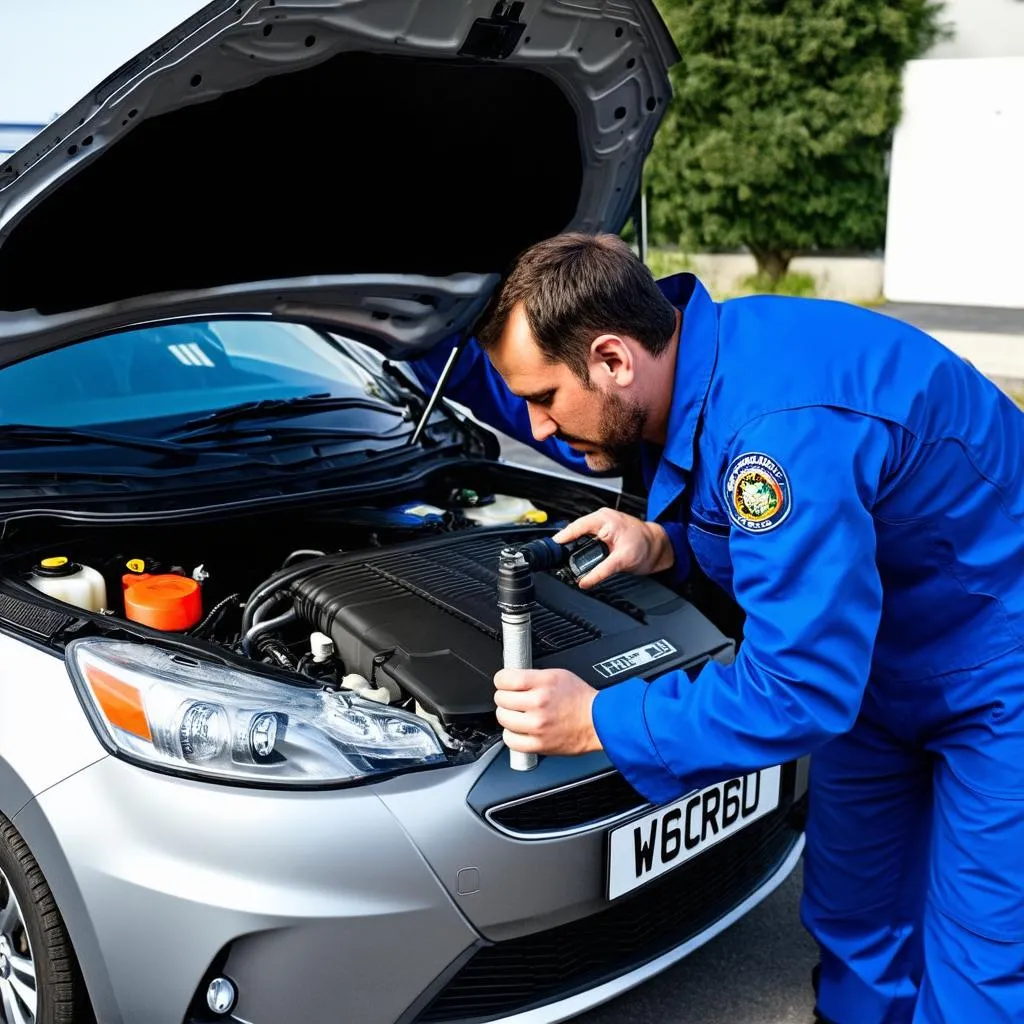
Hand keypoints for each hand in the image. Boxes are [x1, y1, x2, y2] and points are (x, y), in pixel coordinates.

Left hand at [494, 668, 602, 756]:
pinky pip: (511, 740)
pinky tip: (520, 730)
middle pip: (501, 699)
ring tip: (518, 714)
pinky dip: (512, 735)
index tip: (504, 683)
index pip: (505, 679)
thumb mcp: (557, 674)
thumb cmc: (580, 699)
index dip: (502, 680)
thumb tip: (511, 678)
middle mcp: (539, 703)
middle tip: (514, 699)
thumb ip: (533, 676)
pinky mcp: (539, 744)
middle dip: (505, 697)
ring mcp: (537, 725)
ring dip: (508, 716)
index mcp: (543, 683)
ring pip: (503, 718)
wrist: (598, 721)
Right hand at [552, 507, 673, 588]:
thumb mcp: (622, 560)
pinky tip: (574, 554)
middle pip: (575, 531)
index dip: (563, 537)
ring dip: (572, 545)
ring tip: (560, 557)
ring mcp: (601, 526)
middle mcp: (601, 520)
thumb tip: (585, 580)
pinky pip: (585, 537)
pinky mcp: (602, 533)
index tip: (552, 547)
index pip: (576, 527)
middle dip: (565, 543)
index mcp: (604, 519)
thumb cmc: (646, 546)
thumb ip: (602, 571)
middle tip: (554, 557)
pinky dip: (579, 546)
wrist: (658, 548)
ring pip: (579, 535)